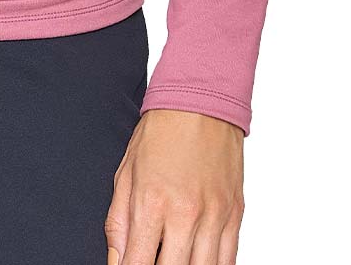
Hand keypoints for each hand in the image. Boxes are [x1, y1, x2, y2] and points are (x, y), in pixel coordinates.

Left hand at [105, 109, 244, 264]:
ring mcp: (214, 216)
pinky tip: (198, 262)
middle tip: (152, 263)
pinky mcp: (235, 214)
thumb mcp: (126, 173)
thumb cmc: (160, 132)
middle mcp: (185, 213)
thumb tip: (116, 260)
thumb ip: (119, 222)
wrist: (200, 101)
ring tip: (174, 260)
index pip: (138, 263)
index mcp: (152, 202)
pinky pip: (229, 260)